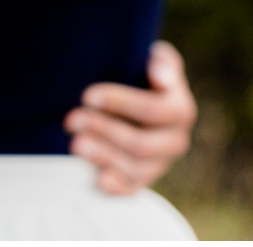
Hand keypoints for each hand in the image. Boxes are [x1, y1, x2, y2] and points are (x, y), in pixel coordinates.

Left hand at [65, 41, 196, 194]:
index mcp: (180, 110)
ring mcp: (159, 164)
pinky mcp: (142, 180)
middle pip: (142, 144)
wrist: (137, 101)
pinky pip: (131, 190)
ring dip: (103, 157)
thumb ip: (162, 63)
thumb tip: (159, 76)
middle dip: (105, 130)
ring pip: (135, 169)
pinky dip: (115, 187)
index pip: (153, 110)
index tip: (87, 95)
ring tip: (75, 144)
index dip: (120, 102)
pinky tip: (98, 179)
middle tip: (72, 119)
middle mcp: (175, 141)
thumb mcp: (156, 61)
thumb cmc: (142, 76)